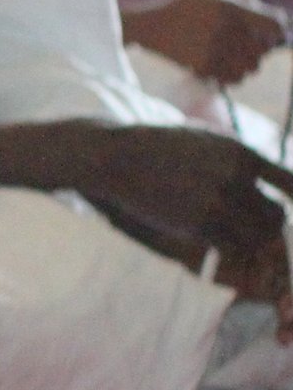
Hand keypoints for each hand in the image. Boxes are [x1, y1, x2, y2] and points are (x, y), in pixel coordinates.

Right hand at [15, 122, 292, 297]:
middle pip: (277, 214)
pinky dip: (233, 249)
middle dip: (270, 224)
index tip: (285, 206)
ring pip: (259, 235)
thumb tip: (267, 182)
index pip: (288, 181)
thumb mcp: (205, 140)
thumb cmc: (158, 148)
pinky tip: (220, 243)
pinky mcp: (197, 225)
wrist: (114, 157)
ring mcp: (216, 202)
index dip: (292, 197)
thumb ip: (237, 160)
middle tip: (257, 229)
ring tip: (237, 237)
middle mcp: (234, 177)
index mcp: (240, 153)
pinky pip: (234, 247)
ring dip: (253, 241)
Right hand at [123, 0, 287, 87]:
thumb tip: (275, 18)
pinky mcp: (204, 67)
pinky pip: (235, 79)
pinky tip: (225, 65)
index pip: (276, 24)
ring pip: (252, 66)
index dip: (279, 29)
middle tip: (250, 44)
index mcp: (229, 7)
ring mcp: (214, 50)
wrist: (150, 26)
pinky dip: (234, 75)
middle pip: (265, 49)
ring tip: (235, 55)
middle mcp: (225, 29)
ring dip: (248, 62)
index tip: (275, 32)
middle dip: (261, 47)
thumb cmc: (185, 8)